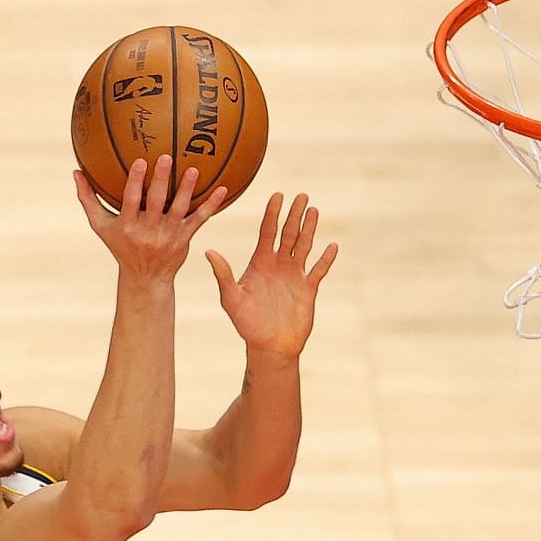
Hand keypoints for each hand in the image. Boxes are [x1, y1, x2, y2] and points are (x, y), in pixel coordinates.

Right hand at [75, 155, 231, 282]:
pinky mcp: (185, 238)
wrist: (145, 277)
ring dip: (187, 190)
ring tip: (193, 170)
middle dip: (160, 181)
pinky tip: (223, 189)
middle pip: (155, 202)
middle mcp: (148, 231)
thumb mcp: (101, 226)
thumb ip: (88, 199)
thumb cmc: (121, 245)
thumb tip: (76, 171)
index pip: (131, 201)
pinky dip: (212, 205)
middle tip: (166, 157)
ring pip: (179, 209)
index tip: (140, 161)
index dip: (135, 182)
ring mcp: (168, 235)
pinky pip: (200, 220)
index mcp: (128, 225)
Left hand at [205, 191, 338, 358]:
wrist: (268, 345)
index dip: (272, 213)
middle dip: (294, 215)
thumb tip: (208, 251)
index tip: (277, 195)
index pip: (267, 232)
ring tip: (314, 210)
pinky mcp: (308, 289)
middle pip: (288, 234)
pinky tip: (332, 246)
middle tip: (301, 195)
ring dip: (309, 229)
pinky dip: (325, 259)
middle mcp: (278, 265)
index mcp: (260, 263)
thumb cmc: (246, 323)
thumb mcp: (231, 297)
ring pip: (304, 246)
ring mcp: (294, 275)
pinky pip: (319, 270)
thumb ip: (222, 274)